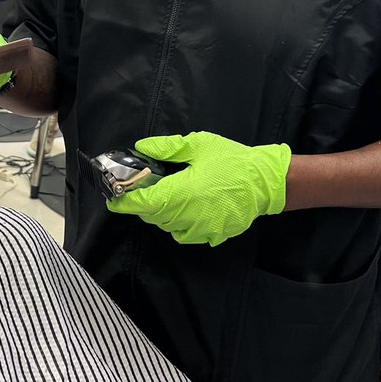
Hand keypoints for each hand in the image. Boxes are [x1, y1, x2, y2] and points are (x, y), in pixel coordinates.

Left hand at [106, 131, 290, 246]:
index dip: (126, 201)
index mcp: (183, 192)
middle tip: (141, 187)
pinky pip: (185, 233)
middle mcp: (190, 216)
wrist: (267, 182)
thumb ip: (167, 148)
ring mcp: (202, 230)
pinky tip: (185, 207)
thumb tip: (141, 148)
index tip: (113, 198)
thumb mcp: (199, 145)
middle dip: (143, 203)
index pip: (144, 203)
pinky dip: (178, 223)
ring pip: (168, 226)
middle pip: (153, 216)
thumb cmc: (233, 160)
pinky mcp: (213, 236)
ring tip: (165, 194)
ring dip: (160, 213)